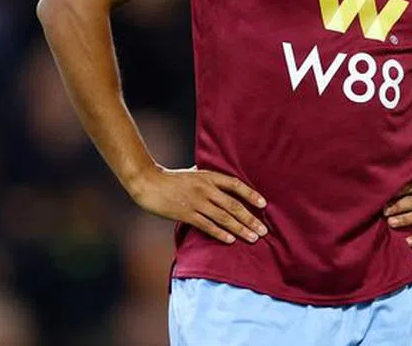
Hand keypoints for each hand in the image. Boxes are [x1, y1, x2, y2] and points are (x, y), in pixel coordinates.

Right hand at [129, 165, 267, 244]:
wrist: (148, 182)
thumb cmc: (171, 178)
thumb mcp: (193, 172)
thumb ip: (208, 178)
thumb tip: (223, 183)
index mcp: (209, 176)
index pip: (235, 184)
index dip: (251, 194)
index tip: (264, 204)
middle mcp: (206, 188)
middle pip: (233, 205)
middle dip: (250, 219)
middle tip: (264, 230)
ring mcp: (196, 201)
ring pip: (223, 217)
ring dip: (240, 229)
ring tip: (253, 238)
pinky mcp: (185, 213)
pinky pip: (206, 225)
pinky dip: (220, 233)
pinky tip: (230, 240)